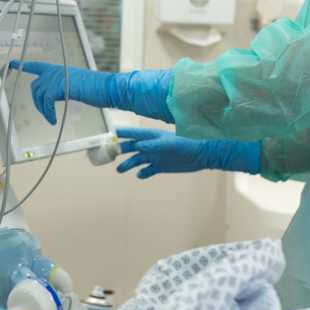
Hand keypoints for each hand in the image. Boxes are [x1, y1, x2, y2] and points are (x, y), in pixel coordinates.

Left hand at [11, 62, 99, 124]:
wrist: (103, 87)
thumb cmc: (94, 87)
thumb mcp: (75, 82)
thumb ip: (62, 85)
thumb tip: (54, 94)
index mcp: (58, 68)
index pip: (37, 66)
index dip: (24, 65)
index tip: (13, 63)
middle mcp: (54, 71)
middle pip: (35, 86)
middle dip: (37, 101)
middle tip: (45, 112)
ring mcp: (54, 78)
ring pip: (38, 96)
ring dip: (43, 109)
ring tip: (51, 118)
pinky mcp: (56, 87)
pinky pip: (46, 104)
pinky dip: (48, 114)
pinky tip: (53, 120)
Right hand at [115, 127, 259, 178]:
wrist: (201, 156)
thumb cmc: (186, 145)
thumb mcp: (169, 145)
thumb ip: (154, 145)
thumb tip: (138, 146)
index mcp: (151, 136)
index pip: (133, 134)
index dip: (121, 134)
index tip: (108, 135)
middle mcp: (150, 146)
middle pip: (131, 147)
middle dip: (120, 150)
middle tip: (109, 155)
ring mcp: (155, 156)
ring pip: (137, 160)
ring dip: (128, 164)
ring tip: (120, 170)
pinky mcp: (160, 166)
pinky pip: (147, 170)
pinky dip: (142, 173)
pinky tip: (140, 176)